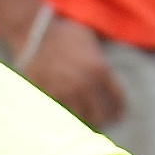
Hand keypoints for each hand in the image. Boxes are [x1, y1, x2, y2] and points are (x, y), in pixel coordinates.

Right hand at [17, 11, 126, 130]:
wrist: (35, 32)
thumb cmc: (64, 33)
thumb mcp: (90, 41)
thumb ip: (100, 60)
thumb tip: (107, 75)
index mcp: (99, 70)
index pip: (116, 98)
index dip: (119, 107)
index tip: (119, 113)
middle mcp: (84, 85)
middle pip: (101, 113)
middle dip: (106, 118)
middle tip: (106, 121)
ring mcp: (65, 93)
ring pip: (81, 118)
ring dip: (87, 121)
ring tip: (89, 121)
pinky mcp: (48, 96)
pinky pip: (62, 113)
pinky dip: (68, 117)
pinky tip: (71, 117)